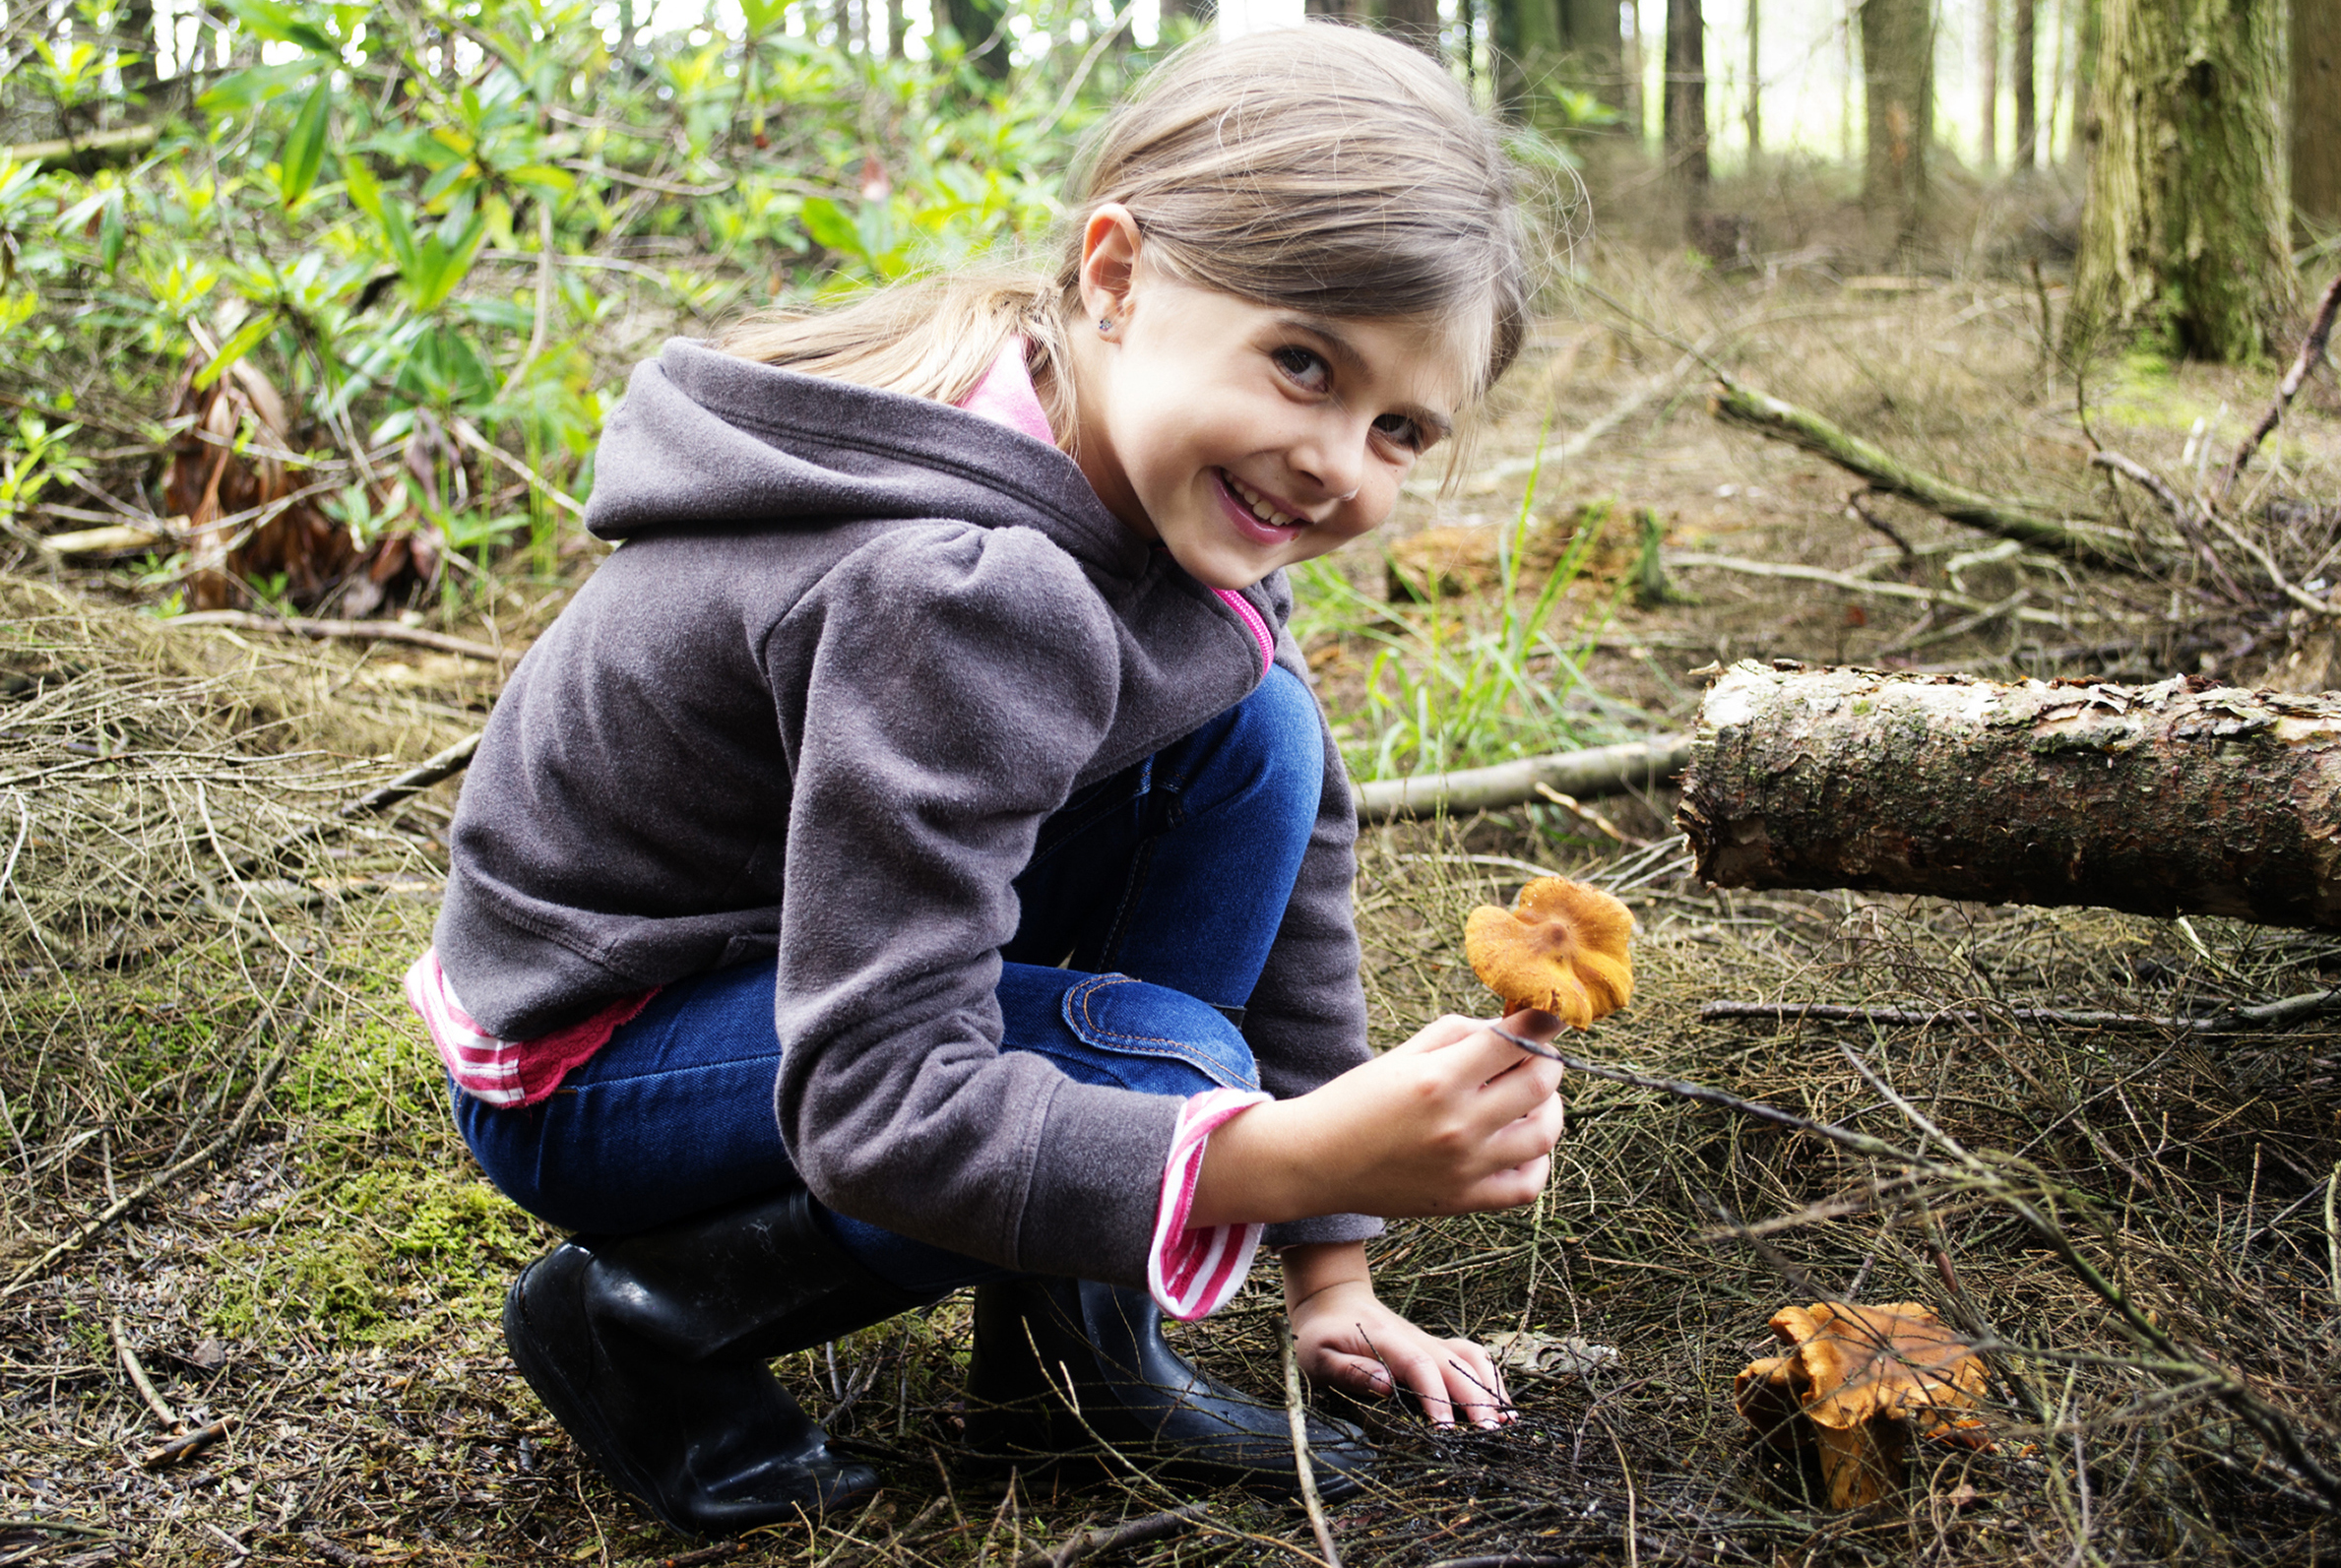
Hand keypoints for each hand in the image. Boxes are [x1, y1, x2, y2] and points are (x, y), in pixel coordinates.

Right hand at [1191, 1010, 1566, 1226]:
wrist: (1314, 1161)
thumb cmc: (1355, 1100)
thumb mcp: (1402, 1054)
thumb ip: (1457, 1034)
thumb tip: (1508, 1029)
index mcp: (1439, 1078)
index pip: (1516, 1041)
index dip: (1544, 1022)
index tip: (1552, 1016)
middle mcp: (1458, 1124)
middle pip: (1540, 1084)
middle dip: (1546, 1062)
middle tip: (1533, 1058)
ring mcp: (1465, 1167)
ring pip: (1544, 1134)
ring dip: (1550, 1108)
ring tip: (1533, 1099)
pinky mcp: (1463, 1199)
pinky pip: (1526, 1186)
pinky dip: (1538, 1162)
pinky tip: (1523, 1143)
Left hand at [1283, 1243, 1510, 1428]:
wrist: (1333, 1300)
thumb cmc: (1322, 1334)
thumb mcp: (1320, 1354)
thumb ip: (1350, 1370)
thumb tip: (1386, 1386)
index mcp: (1387, 1341)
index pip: (1419, 1367)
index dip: (1435, 1398)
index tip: (1446, 1430)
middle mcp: (1417, 1339)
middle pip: (1456, 1365)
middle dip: (1476, 1399)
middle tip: (1489, 1434)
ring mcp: (1430, 1343)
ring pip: (1472, 1357)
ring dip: (1491, 1386)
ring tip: (1507, 1421)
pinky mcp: (1437, 1349)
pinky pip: (1472, 1358)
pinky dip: (1491, 1379)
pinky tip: (1503, 1405)